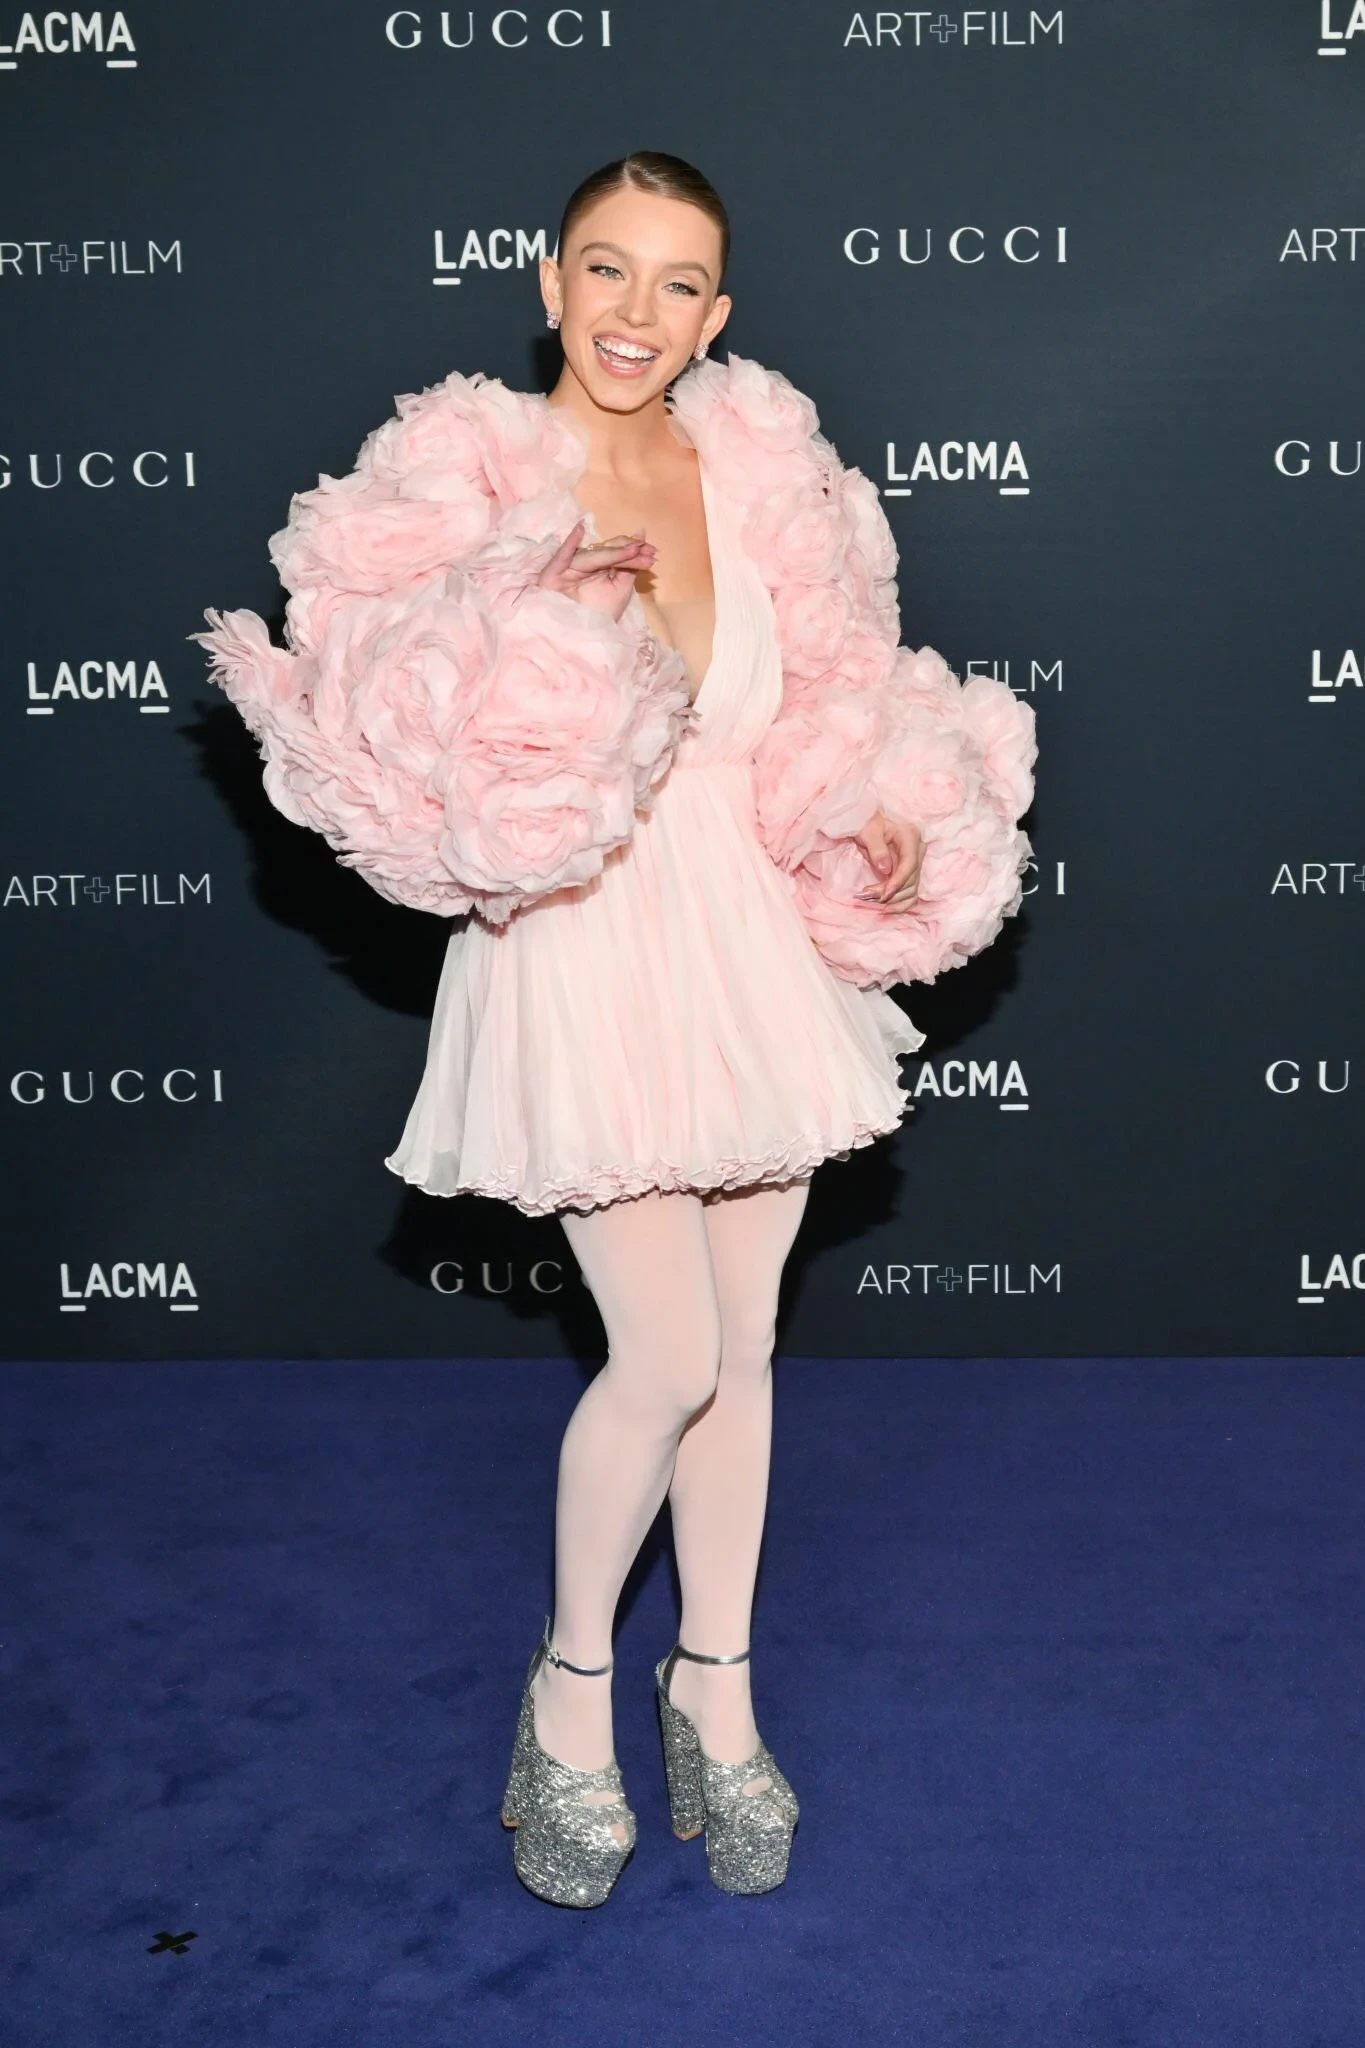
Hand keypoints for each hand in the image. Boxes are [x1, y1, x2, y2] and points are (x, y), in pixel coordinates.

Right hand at [535, 519, 655, 621]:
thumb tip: (641, 542)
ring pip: (592, 555)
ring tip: (632, 548)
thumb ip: (630, 567)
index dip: (633, 549)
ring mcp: (568, 567)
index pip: (616, 553)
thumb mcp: (620, 590)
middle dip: (627, 549)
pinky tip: (580, 529)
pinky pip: (562, 556)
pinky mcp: (552, 573)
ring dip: (613, 551)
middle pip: (606, 551)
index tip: (653, 551)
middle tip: (647, 550)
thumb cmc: (599, 616)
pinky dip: (569, 542)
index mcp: (599, 566)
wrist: (577, 638)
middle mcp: (584, 563)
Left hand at [855, 810, 922, 906]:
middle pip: (910, 880)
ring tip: (869, 899)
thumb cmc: (866, 823)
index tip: (883, 895)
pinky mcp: (908, 874)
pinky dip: (900, 904)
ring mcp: (914, 864)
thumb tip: (885, 869)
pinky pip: (910, 894)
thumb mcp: (867, 830)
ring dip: (892, 900)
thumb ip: (876, 848)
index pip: (910, 864)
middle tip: (866, 895)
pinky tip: (885, 909)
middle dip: (890, 893)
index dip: (898, 882)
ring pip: (911, 890)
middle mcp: (917, 851)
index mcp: (910, 837)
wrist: (867, 825)